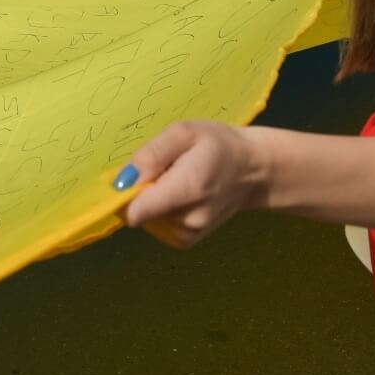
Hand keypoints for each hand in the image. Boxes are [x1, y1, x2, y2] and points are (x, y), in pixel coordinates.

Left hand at [119, 120, 265, 249]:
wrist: (253, 171)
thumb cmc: (217, 145)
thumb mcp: (184, 133)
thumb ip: (152, 155)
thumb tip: (121, 180)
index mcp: (187, 191)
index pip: (135, 212)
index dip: (123, 194)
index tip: (131, 175)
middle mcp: (186, 222)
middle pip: (138, 212)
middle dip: (141, 191)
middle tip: (165, 169)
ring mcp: (187, 236)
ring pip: (145, 218)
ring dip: (152, 199)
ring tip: (176, 179)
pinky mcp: (185, 241)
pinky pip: (156, 224)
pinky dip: (160, 209)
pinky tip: (180, 194)